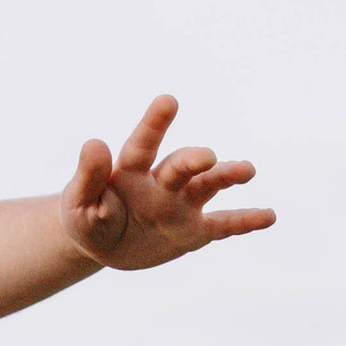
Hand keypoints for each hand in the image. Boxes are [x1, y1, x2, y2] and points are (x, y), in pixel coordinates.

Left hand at [60, 94, 273, 272]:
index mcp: (131, 173)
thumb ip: (87, 177)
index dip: (154, 125)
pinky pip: (223, 225)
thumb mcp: (77, 205)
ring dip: (228, 176)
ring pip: (208, 186)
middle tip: (207, 157)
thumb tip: (94, 143)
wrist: (104, 245)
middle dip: (194, 160)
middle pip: (181, 166)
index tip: (168, 101)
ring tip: (247, 171)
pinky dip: (245, 221)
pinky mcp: (194, 231)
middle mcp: (161, 183)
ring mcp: (181, 205)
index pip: (142, 146)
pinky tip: (268, 216)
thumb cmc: (88, 218)